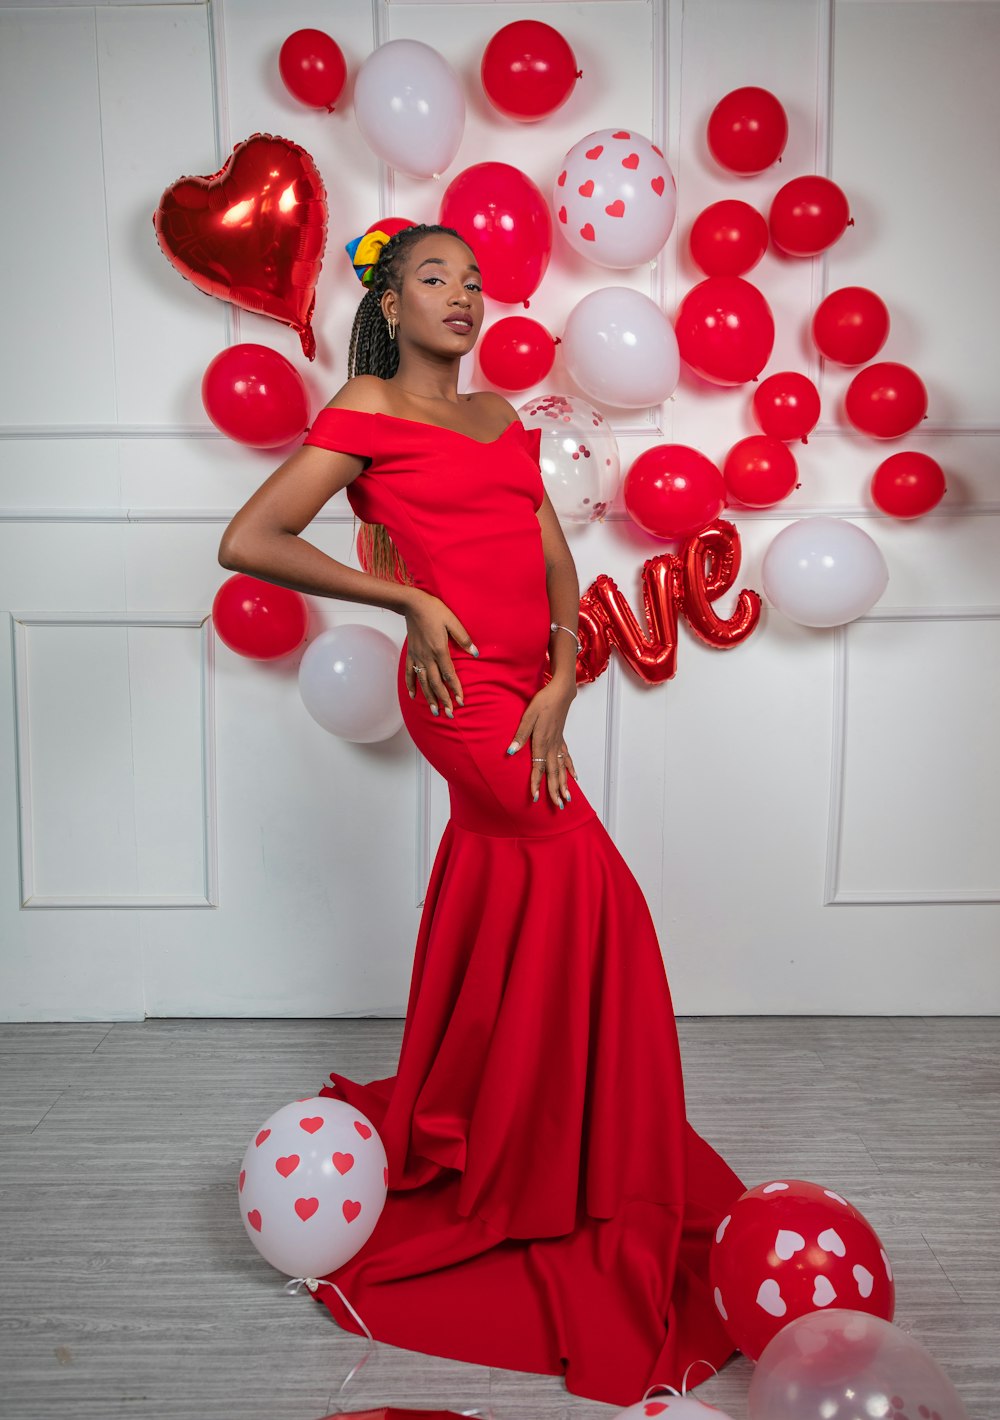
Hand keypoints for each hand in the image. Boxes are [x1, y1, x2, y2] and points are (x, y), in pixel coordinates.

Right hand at [403, 591, 477, 717]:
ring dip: (429, 698)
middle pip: (436, 683)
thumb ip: (464, 638)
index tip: (461, 702)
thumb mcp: (453, 621)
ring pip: (423, 682)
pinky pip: (409, 673)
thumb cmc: (435, 610)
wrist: (413, 604)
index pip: (449, 675)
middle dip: (443, 700)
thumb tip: (476, 653)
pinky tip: (414, 696)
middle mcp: (427, 657)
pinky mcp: (411, 654)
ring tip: (434, 711)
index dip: (455, 689)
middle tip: (448, 714)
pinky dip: (411, 686)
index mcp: (440, 650)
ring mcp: (418, 657)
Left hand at [506, 679, 577, 807]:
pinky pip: (567, 757)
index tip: (535, 798)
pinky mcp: (561, 738)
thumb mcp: (528, 716)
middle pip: (553, 773)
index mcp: (542, 742)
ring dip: (564, 784)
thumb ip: (520, 735)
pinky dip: (570, 768)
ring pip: (562, 768)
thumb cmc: (543, 702)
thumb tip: (511, 751)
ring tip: (567, 798)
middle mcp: (552, 746)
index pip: (538, 768)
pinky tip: (574, 777)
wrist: (560, 692)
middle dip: (555, 790)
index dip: (536, 784)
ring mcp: (558, 743)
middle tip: (559, 806)